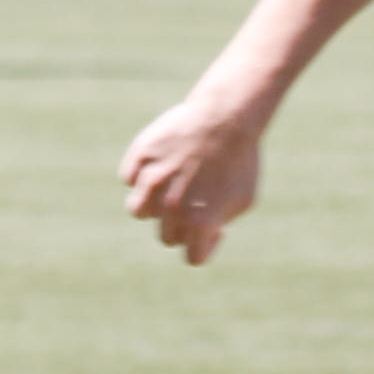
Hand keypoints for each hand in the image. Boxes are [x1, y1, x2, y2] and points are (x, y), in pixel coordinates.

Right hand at [119, 98, 264, 265]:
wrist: (227, 116)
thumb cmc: (241, 159)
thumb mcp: (244, 198)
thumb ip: (220, 224)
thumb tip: (204, 235)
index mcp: (200, 223)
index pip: (193, 257)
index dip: (204, 245)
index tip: (212, 227)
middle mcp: (172, 207)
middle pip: (166, 236)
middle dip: (180, 223)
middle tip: (195, 197)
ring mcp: (152, 182)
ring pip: (137, 210)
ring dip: (151, 204)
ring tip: (168, 185)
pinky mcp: (140, 157)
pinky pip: (129, 176)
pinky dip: (140, 172)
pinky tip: (160, 161)